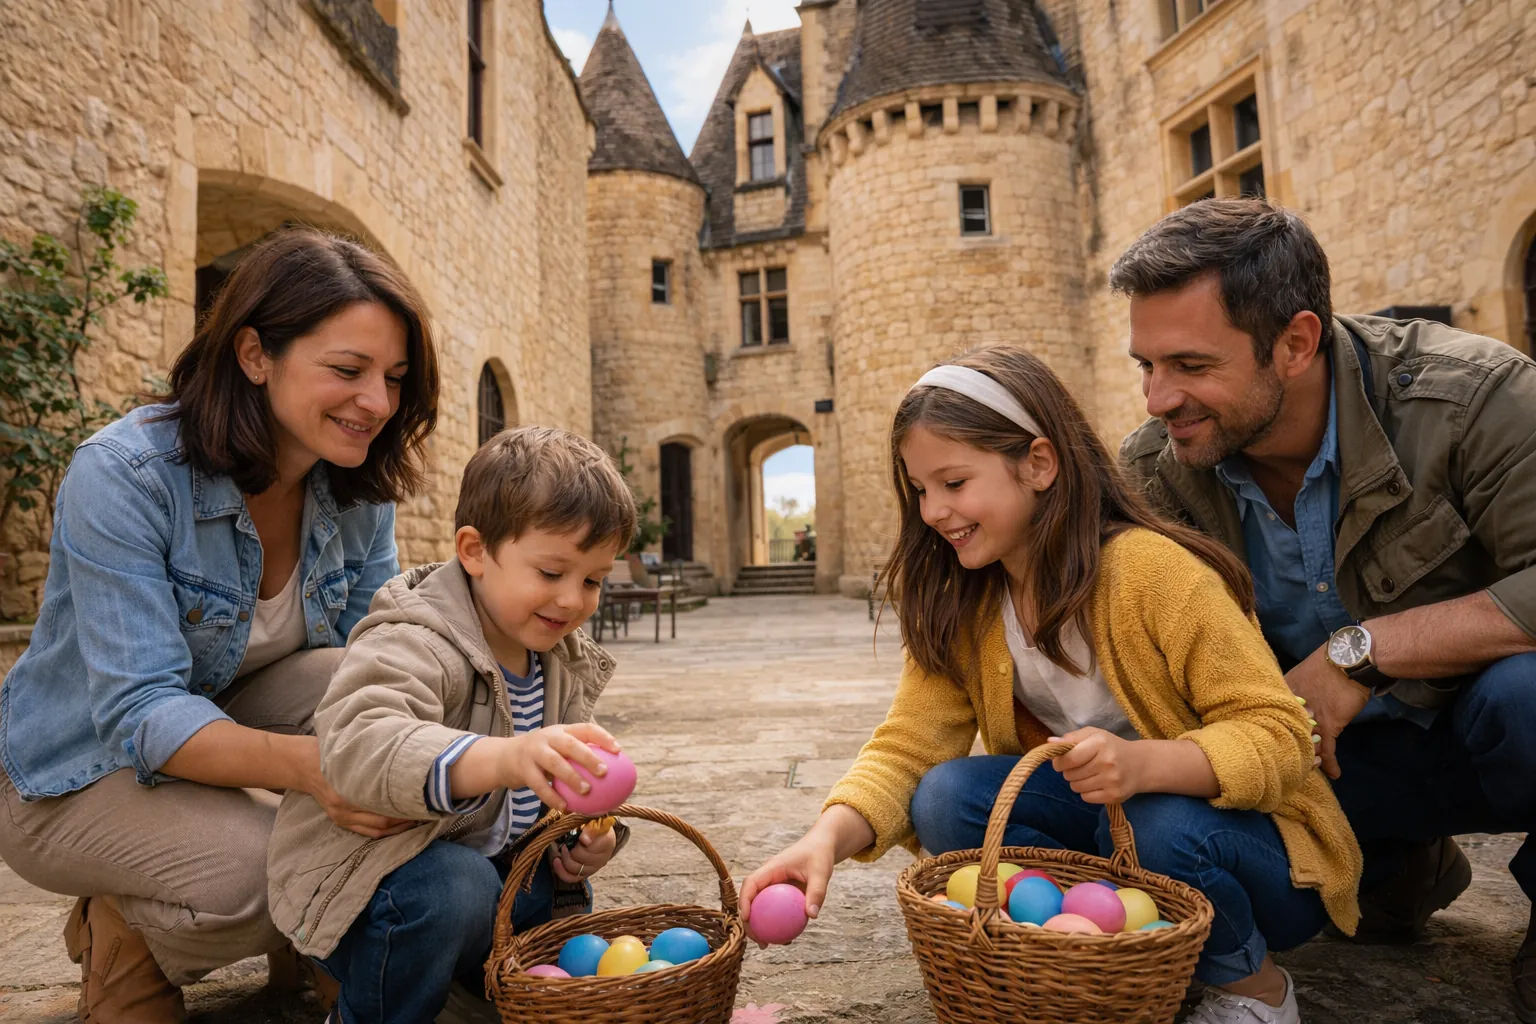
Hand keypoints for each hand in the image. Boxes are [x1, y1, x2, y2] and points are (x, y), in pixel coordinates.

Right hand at [298, 740, 416, 838]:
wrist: (304, 764)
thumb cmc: (334, 752)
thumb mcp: (355, 751)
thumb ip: (378, 760)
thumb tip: (409, 757)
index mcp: (348, 788)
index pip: (384, 804)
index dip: (406, 804)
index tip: (424, 798)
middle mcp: (343, 806)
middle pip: (383, 820)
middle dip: (408, 817)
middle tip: (427, 809)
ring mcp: (341, 816)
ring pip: (378, 830)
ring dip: (400, 827)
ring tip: (418, 819)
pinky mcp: (340, 821)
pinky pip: (367, 832)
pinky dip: (386, 831)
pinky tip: (400, 825)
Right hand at [497, 723, 620, 812]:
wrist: (504, 758)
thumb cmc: (542, 756)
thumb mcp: (558, 748)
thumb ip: (578, 756)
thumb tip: (612, 774)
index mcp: (562, 731)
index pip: (586, 728)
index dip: (603, 737)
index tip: (618, 750)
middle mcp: (548, 737)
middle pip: (571, 744)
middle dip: (589, 757)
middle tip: (604, 772)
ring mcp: (534, 751)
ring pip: (555, 763)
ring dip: (572, 778)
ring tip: (587, 792)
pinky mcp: (523, 769)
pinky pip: (539, 785)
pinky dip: (552, 797)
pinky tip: (565, 808)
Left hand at [552, 822, 618, 882]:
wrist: (600, 833)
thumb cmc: (595, 824)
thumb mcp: (594, 821)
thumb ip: (590, 829)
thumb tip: (584, 840)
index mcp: (607, 843)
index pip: (590, 848)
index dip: (579, 842)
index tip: (576, 836)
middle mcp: (602, 858)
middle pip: (581, 860)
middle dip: (570, 850)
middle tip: (566, 842)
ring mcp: (594, 868)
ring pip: (575, 870)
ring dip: (565, 859)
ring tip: (562, 849)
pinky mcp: (585, 873)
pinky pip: (572, 878)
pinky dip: (562, 871)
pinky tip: (557, 861)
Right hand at [739, 832, 835, 948]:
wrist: (822, 848)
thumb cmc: (819, 856)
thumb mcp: (821, 872)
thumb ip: (817, 892)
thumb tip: (811, 916)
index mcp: (772, 868)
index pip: (751, 883)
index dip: (744, 900)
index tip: (747, 918)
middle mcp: (768, 877)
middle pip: (751, 899)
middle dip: (748, 920)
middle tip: (758, 939)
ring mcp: (773, 886)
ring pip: (760, 907)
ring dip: (760, 926)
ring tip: (767, 945)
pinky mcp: (780, 894)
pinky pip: (774, 910)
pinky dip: (776, 924)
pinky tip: (785, 939)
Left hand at [1050, 727, 1149, 804]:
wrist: (1140, 764)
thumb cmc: (1111, 747)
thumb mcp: (1093, 735)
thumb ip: (1071, 738)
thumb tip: (1050, 743)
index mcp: (1100, 743)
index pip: (1068, 758)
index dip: (1059, 762)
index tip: (1060, 761)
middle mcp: (1107, 762)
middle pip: (1069, 774)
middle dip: (1069, 771)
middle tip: (1081, 766)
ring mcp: (1112, 780)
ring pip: (1076, 787)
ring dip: (1077, 781)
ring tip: (1089, 774)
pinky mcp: (1115, 796)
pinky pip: (1086, 798)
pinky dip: (1087, 792)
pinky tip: (1097, 783)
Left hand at [1286, 644, 1368, 779]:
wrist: (1350, 659)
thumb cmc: (1327, 664)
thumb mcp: (1302, 676)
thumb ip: (1293, 691)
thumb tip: (1292, 703)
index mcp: (1282, 694)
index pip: (1273, 717)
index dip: (1274, 731)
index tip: (1273, 742)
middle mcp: (1293, 708)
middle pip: (1287, 733)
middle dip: (1290, 749)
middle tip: (1291, 761)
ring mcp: (1310, 719)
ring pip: (1305, 745)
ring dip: (1310, 759)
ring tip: (1311, 769)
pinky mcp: (1329, 726)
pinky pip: (1327, 750)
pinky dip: (1330, 763)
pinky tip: (1335, 773)